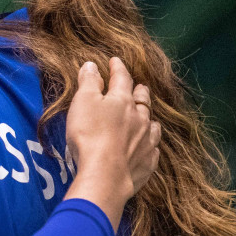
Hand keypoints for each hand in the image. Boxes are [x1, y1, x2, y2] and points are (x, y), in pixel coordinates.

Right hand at [62, 58, 159, 227]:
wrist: (105, 175)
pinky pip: (153, 150)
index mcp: (122, 101)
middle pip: (142, 101)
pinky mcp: (147, 163)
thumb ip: (88, 82)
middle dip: (139, 92)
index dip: (118, 68)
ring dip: (148, 119)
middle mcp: (140, 118)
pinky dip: (150, 145)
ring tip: (147, 117)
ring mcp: (146, 141)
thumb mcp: (82, 102)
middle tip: (139, 87)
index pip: (122, 79)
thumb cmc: (89, 135)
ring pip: (152, 125)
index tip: (115, 61)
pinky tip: (149, 147)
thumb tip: (93, 65)